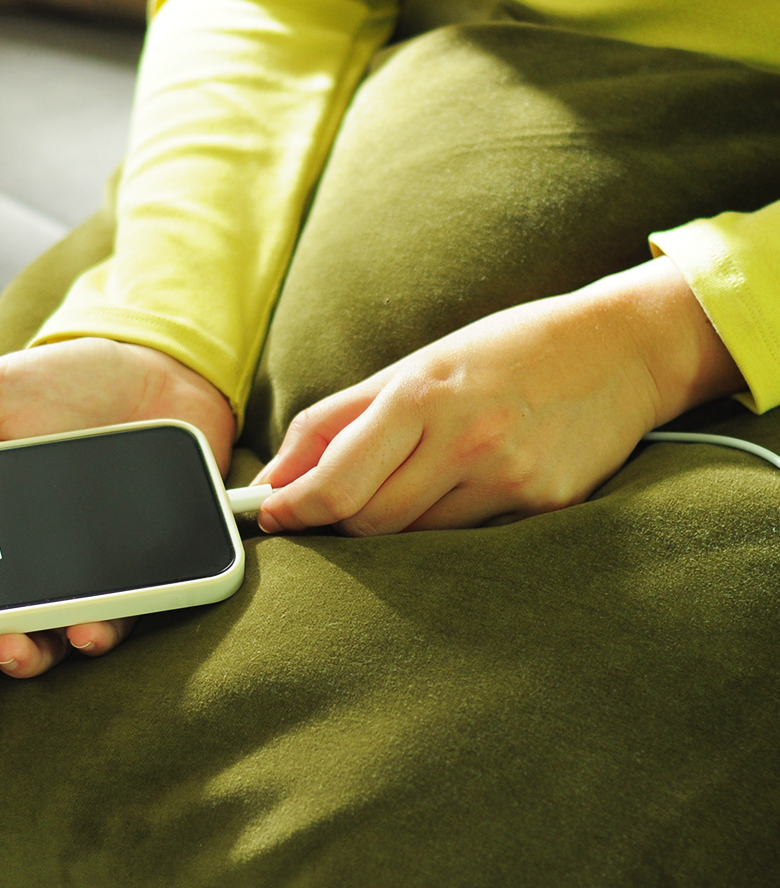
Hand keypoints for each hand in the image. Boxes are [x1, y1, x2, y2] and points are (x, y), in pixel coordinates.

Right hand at [0, 337, 235, 683]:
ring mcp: (77, 576)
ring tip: (11, 646)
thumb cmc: (72, 383)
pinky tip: (85, 629)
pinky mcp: (132, 581)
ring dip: (22, 657)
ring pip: (42, 641)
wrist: (166, 373)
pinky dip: (94, 636)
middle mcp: (24, 562)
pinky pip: (110, 624)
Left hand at [255, 256, 744, 534]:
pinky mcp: (544, 506)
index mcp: (422, 396)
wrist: (619, 349)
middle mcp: (466, 441)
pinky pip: (466, 538)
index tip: (268, 514)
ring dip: (390, 523)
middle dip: (336, 518)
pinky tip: (459, 488)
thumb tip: (272, 479)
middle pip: (367, 521)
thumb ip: (333, 423)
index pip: (334, 483)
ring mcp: (509, 479)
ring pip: (413, 537)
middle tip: (327, 501)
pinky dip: (443, 525)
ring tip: (407, 481)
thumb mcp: (410, 367)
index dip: (291, 508)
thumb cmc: (502, 352)